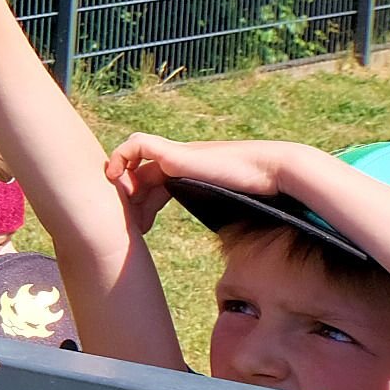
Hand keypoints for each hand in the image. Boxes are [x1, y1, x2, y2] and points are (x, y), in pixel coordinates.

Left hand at [104, 135, 318, 229]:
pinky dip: (121, 158)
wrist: (271, 174)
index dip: (142, 205)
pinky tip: (119, 182)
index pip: (151, 184)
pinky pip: (136, 145)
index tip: (142, 229)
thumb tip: (225, 245)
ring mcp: (175, 154)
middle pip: (138, 176)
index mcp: (187, 172)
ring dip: (124, 185)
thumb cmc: (255, 194)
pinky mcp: (174, 152)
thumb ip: (213, 213)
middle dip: (130, 201)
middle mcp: (178, 160)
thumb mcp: (225, 207)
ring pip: (132, 161)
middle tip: (132, 228)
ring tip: (127, 212)